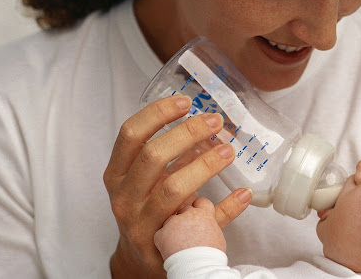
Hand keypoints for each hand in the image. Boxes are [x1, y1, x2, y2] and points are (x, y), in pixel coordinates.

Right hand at [103, 95, 249, 277]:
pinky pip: (200, 224)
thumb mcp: (147, 180)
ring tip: (228, 150)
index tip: (185, 102)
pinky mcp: (163, 245)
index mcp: (116, 174)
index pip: (130, 135)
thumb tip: (210, 127)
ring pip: (173, 188)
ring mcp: (140, 224)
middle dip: (188, 133)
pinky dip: (227, 208)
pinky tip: (244, 194)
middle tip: (215, 121)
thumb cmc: (146, 209)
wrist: (140, 259)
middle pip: (153, 156)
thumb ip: (172, 157)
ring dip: (205, 165)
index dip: (157, 114)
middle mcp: (124, 197)